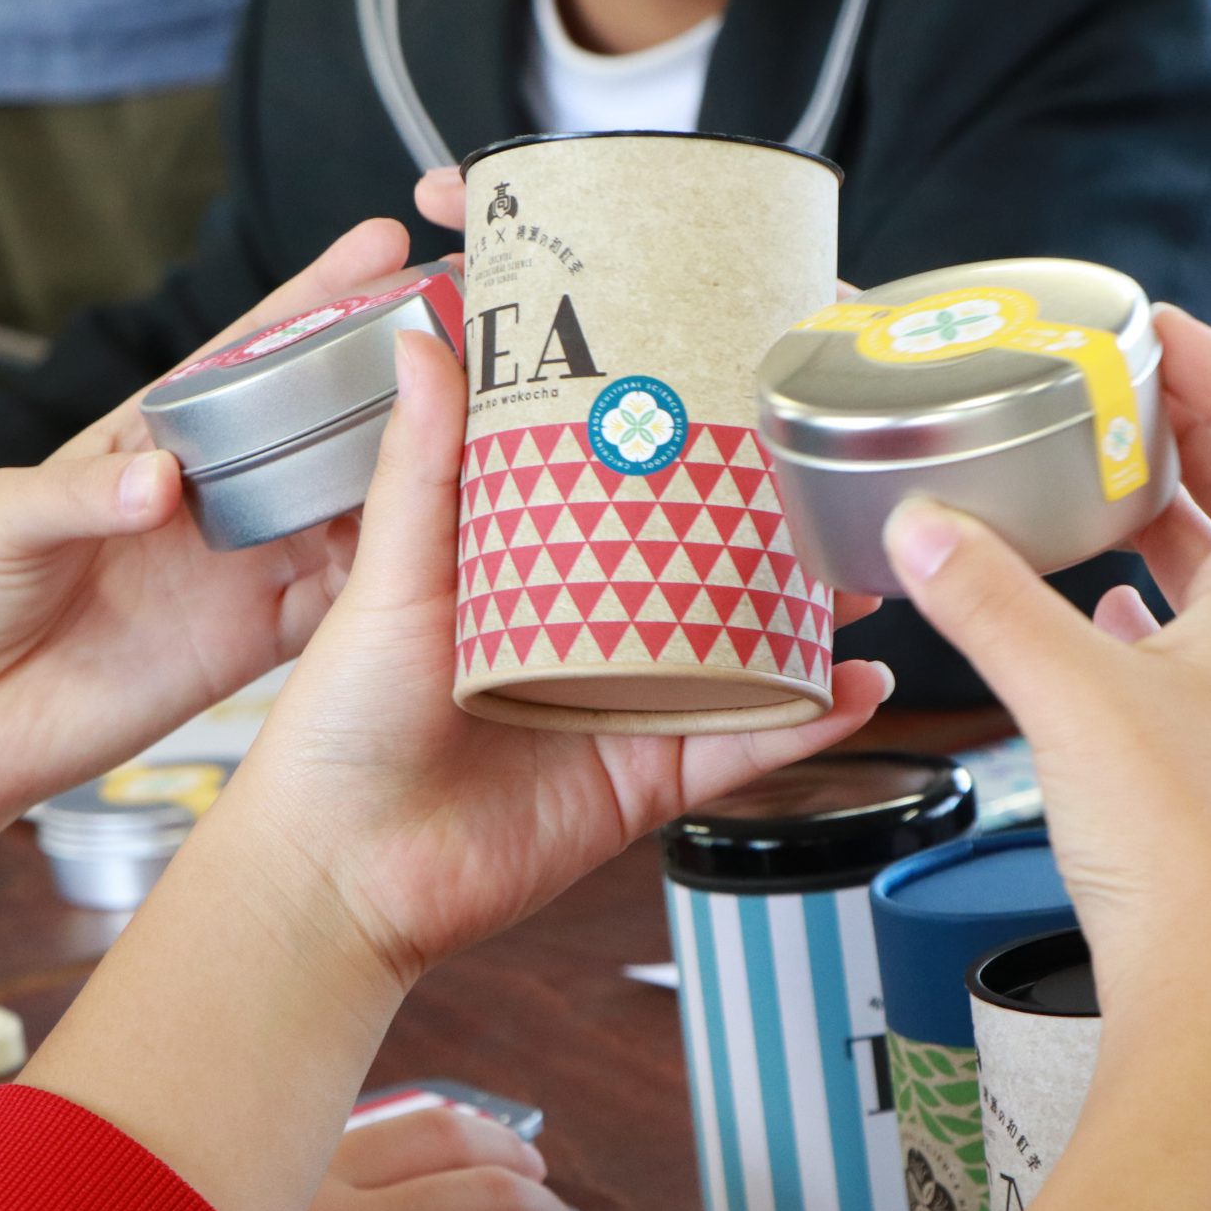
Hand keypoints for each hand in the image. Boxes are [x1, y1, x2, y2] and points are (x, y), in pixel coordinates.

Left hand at [0, 220, 417, 846]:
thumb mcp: (3, 524)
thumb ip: (82, 497)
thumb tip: (163, 484)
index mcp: (150, 440)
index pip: (245, 352)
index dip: (314, 299)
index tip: (380, 246)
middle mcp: (211, 495)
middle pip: (320, 421)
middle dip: (392, 376)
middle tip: (465, 338)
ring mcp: (240, 564)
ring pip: (349, 506)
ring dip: (407, 474)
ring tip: (479, 437)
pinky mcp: (254, 640)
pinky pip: (339, 603)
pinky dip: (390, 582)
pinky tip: (438, 555)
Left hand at [215, 329, 892, 992]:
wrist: (341, 872)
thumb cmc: (342, 723)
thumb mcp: (391, 575)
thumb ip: (422, 465)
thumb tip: (424, 338)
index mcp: (527, 569)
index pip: (616, 488)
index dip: (677, 442)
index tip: (739, 381)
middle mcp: (585, 633)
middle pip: (701, 566)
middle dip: (772, 528)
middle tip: (831, 479)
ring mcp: (621, 707)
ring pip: (741, 651)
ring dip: (810, 618)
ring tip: (869, 574)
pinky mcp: (645, 783)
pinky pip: (744, 745)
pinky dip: (807, 721)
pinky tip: (859, 688)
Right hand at [884, 307, 1210, 1210]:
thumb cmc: (1186, 854)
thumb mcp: (1073, 700)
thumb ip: (991, 605)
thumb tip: (920, 525)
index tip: (1160, 331)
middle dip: (1185, 439)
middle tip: (1111, 397)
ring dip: (1157, 527)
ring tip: (1087, 491)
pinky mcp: (1201, 776)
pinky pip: (1174, 663)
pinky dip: (1131, 620)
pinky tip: (1087, 626)